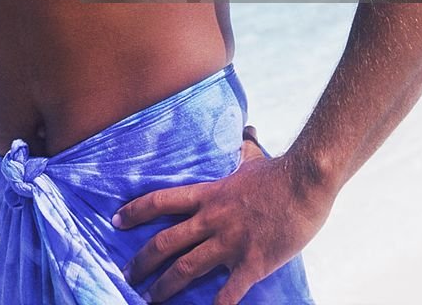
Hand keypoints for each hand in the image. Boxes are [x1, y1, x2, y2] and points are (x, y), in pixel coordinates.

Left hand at [115, 126, 331, 304]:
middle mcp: (213, 219)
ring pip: (186, 268)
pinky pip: (228, 293)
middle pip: (167, 241)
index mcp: (210, 195)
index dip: (136, 211)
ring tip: (149, 301)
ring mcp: (230, 242)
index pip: (162, 201)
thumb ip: (243, 151)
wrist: (305, 183)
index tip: (116, 221)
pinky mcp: (251, 263)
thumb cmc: (281, 171)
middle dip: (143, 261)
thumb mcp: (253, 158)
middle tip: (128, 275)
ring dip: (165, 287)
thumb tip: (247, 133)